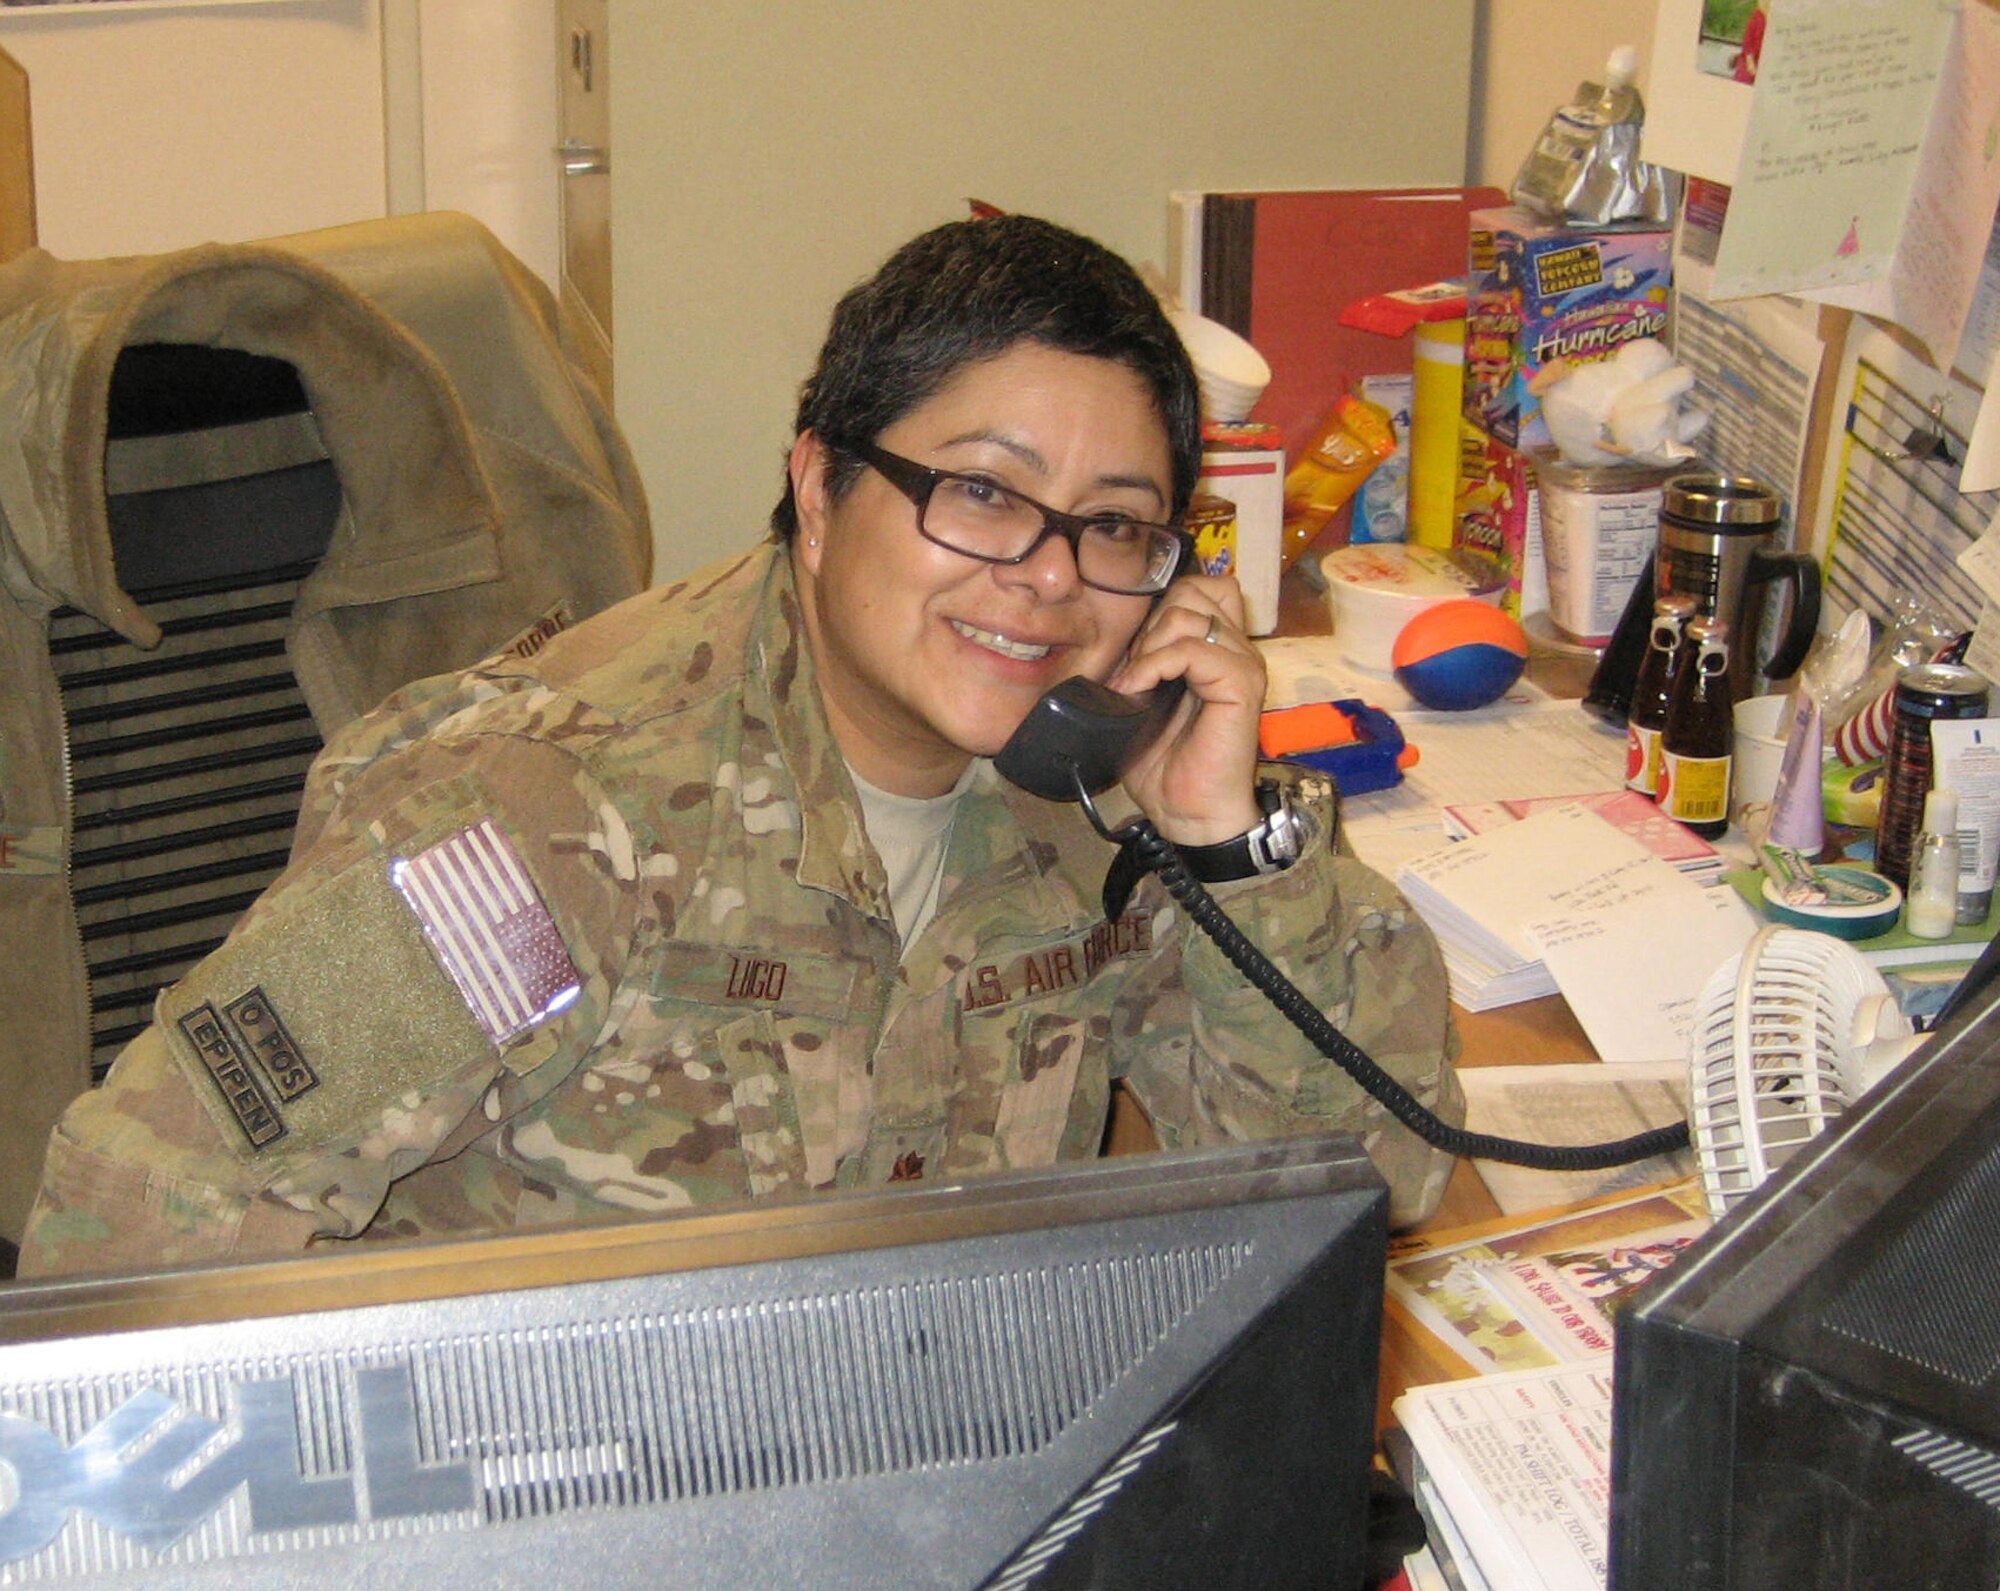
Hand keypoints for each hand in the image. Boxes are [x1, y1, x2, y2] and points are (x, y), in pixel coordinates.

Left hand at [1105, 575, 1265, 847]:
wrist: (1187, 812)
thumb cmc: (1165, 762)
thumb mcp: (1143, 697)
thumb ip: (1143, 658)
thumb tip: (1114, 630)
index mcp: (1218, 648)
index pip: (1201, 584)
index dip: (1163, 603)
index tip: (1138, 650)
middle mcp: (1237, 648)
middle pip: (1193, 589)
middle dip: (1151, 623)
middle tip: (1136, 670)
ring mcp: (1243, 663)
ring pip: (1188, 613)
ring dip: (1149, 646)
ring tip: (1136, 684)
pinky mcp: (1241, 685)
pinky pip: (1191, 649)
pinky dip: (1153, 664)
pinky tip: (1137, 691)